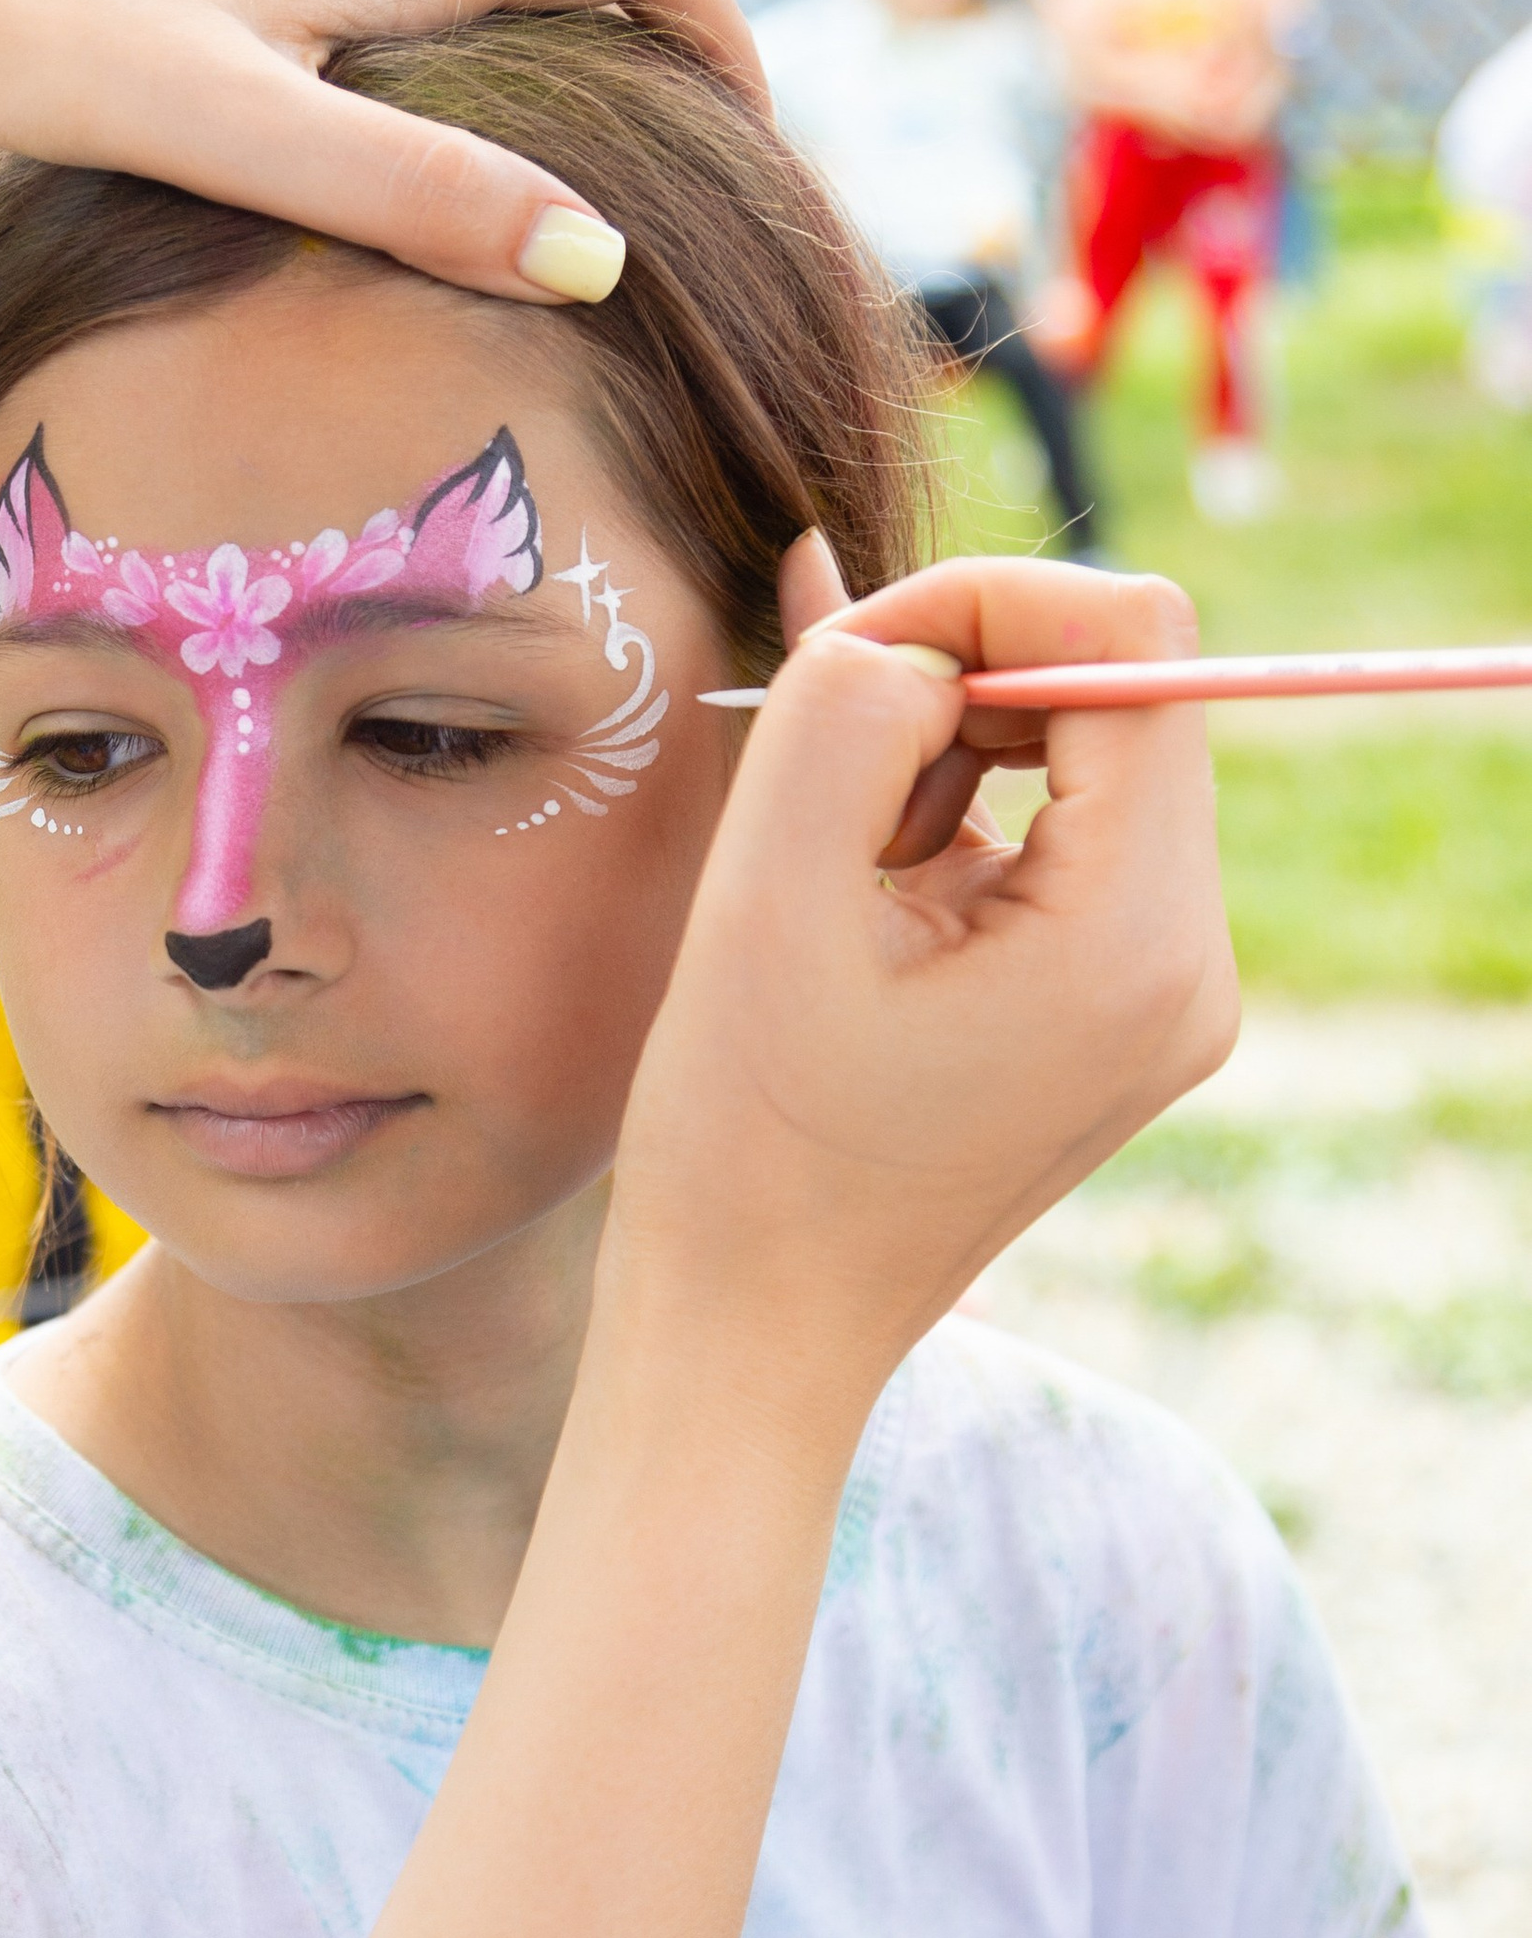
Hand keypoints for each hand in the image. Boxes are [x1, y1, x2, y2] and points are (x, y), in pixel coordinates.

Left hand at [0, 0, 765, 302]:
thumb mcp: (225, 128)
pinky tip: (357, 86)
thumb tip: (599, 260)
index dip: (724, 36)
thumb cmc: (10, 19)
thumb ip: (408, 195)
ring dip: (537, 17)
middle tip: (678, 162)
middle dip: (649, 34)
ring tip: (542, 142)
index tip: (758, 144)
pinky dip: (426, 4)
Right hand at [608, 545, 1236, 1412]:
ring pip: (1079, 757)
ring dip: (944, 763)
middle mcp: (1191, 962)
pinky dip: (953, 827)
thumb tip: (909, 639)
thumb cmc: (746, 1149)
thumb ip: (844, 713)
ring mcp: (1164, 993)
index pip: (1129, 640)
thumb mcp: (767, 900)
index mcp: (1136, 936)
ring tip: (839, 880)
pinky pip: (1058, 840)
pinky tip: (864, 913)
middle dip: (958, 689)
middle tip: (824, 788)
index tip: (851, 667)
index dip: (983, 601)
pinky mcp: (1115, 1011)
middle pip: (1115, 690)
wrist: (754, 1337)